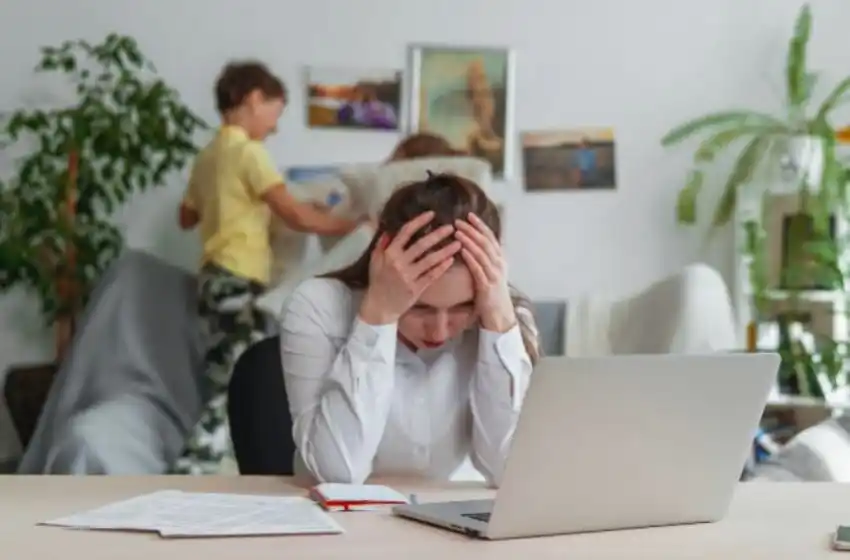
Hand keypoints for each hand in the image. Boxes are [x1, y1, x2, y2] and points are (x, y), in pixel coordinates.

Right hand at [359, 211, 460, 324]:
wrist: (379, 307)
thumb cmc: (378, 282)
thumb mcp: (374, 261)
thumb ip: (381, 245)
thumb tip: (389, 230)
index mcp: (389, 253)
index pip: (405, 232)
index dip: (419, 221)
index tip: (432, 214)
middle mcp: (399, 263)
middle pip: (421, 245)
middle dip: (438, 235)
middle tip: (452, 227)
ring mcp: (408, 276)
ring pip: (430, 260)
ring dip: (445, 250)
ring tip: (459, 243)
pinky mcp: (416, 289)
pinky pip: (431, 275)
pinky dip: (441, 267)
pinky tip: (451, 260)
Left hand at [455, 213, 515, 332]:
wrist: (500, 315)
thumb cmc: (492, 293)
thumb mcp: (491, 272)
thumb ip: (485, 259)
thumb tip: (473, 244)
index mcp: (500, 259)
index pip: (491, 237)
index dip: (480, 225)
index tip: (469, 215)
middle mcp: (499, 264)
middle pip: (485, 242)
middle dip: (472, 230)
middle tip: (458, 221)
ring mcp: (494, 275)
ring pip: (482, 253)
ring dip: (469, 241)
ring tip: (457, 232)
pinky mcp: (487, 285)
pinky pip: (478, 269)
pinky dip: (470, 258)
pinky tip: (461, 250)